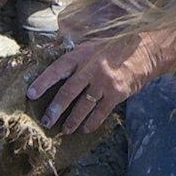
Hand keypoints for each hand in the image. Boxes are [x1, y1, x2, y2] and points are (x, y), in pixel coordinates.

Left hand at [28, 34, 152, 132]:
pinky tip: (85, 129)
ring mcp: (104, 82)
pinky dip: (92, 122)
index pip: (57, 70)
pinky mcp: (117, 93)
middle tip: (46, 121)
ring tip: (65, 130)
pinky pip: (101, 112)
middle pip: (68, 92)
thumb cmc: (116, 46)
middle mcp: (91, 68)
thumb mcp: (93, 44)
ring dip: (72, 120)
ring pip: (83, 106)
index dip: (42, 82)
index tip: (30, 94)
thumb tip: (58, 70)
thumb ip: (77, 58)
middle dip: (55, 109)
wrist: (145, 50)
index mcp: (81, 55)